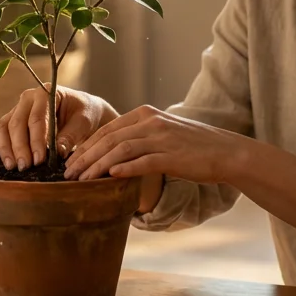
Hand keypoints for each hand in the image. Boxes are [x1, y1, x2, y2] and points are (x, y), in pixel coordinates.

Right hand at [0, 86, 117, 169]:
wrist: (82, 112)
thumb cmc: (84, 115)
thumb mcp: (83, 123)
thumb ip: (70, 136)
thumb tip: (57, 152)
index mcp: (46, 92)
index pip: (36, 118)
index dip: (36, 140)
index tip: (39, 159)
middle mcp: (27, 98)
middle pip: (16, 123)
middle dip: (20, 147)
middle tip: (26, 166)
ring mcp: (17, 109)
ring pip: (2, 126)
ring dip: (5, 147)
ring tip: (12, 166)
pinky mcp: (10, 121)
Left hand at [63, 105, 248, 182]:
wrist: (227, 151)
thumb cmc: (194, 147)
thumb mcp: (163, 134)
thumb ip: (139, 139)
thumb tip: (113, 156)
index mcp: (146, 114)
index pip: (107, 129)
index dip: (86, 146)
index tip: (70, 162)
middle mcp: (151, 122)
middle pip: (109, 139)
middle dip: (86, 157)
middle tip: (68, 174)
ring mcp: (162, 138)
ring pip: (121, 150)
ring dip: (98, 166)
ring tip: (82, 180)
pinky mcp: (173, 156)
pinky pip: (144, 162)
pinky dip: (125, 169)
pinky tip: (110, 178)